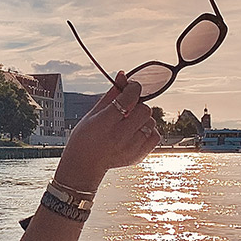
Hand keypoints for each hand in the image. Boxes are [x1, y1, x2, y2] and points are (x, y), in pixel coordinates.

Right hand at [55, 71, 161, 191]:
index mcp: (105, 123)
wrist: (84, 165)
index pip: (129, 98)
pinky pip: (156, 136)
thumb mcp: (93, 113)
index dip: (133, 88)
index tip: (130, 88)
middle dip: (137, 106)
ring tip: (129, 124)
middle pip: (144, 110)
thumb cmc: (85, 137)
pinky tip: (136, 132)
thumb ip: (111, 94)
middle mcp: (120, 136)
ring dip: (142, 120)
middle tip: (127, 110)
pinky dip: (149, 131)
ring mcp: (131, 148)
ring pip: (151, 122)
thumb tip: (123, 76)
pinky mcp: (138, 156)